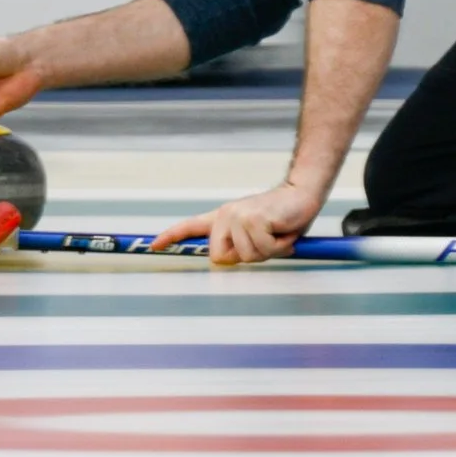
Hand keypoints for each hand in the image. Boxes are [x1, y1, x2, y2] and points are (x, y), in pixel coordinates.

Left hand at [152, 182, 324, 265]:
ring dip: (268, 251)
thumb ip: (241, 247)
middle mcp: (225, 216)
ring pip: (245, 256)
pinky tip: (283, 231)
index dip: (171, 238)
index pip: (190, 227)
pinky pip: (262, 249)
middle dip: (246, 257)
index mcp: (223, 218)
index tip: (152, 245)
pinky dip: (278, 246)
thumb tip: (228, 261)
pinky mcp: (252, 218)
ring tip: (277, 234)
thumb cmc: (283, 219)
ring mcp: (237, 216)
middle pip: (220, 258)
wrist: (302, 196)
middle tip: (265, 242)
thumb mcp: (258, 237)